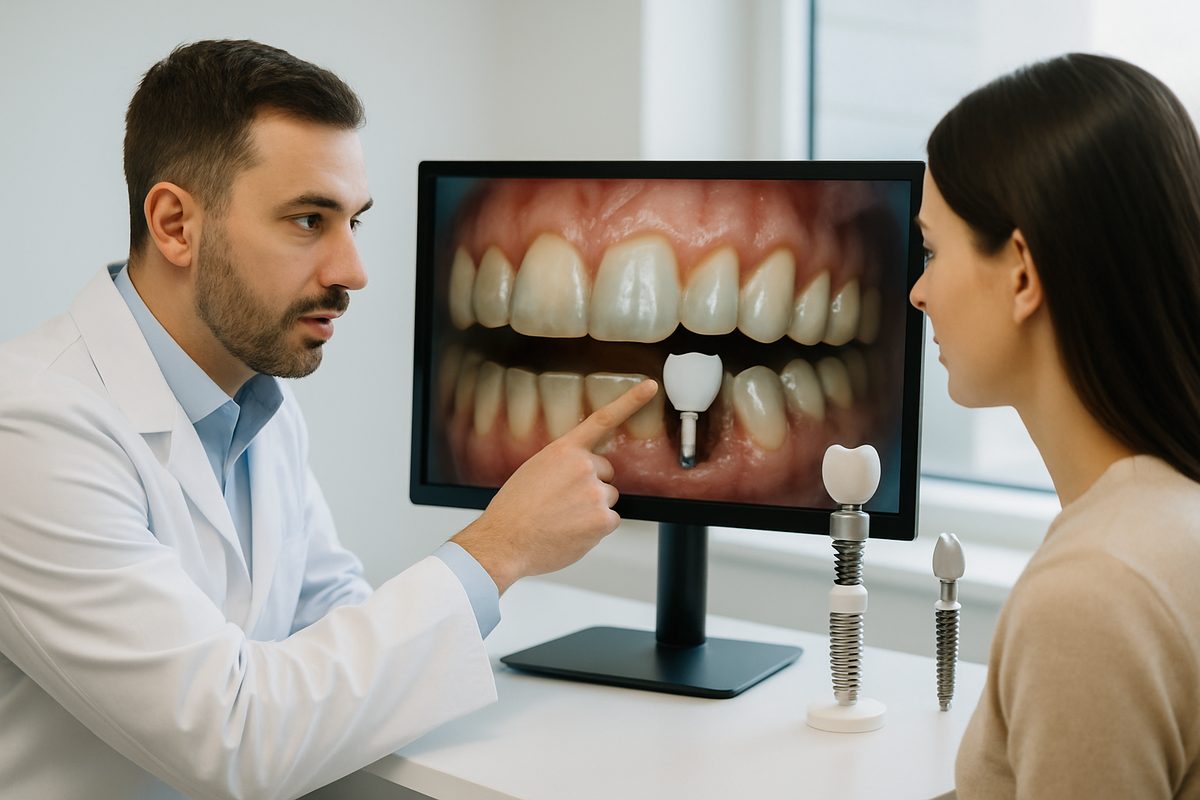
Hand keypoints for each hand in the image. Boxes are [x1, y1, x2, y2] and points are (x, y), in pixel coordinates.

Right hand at [451, 378, 658, 594]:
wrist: (505, 541)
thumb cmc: (514, 511)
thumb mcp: (534, 471)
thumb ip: (563, 464)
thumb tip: (584, 474)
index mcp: (564, 450)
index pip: (603, 419)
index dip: (630, 401)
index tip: (650, 387)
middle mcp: (583, 467)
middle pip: (606, 473)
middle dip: (593, 485)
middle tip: (564, 501)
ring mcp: (595, 493)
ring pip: (608, 498)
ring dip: (592, 509)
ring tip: (562, 518)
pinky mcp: (603, 519)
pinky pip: (611, 520)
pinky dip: (595, 528)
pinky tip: (571, 531)